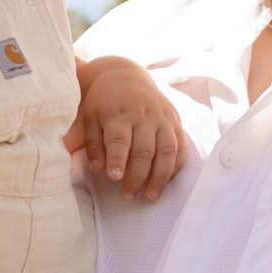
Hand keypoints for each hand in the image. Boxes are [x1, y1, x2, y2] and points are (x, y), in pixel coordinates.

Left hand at [74, 54, 187, 197]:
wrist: (126, 76)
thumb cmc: (104, 102)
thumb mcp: (90, 118)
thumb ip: (93, 144)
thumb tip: (98, 169)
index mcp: (120, 114)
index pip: (120, 139)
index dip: (118, 159)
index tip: (115, 178)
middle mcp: (144, 116)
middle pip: (145, 150)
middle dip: (137, 176)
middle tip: (128, 195)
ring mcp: (163, 119)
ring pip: (167, 151)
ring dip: (160, 177)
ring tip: (150, 196)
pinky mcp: (175, 122)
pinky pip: (181, 147)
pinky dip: (176, 166)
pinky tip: (166, 181)